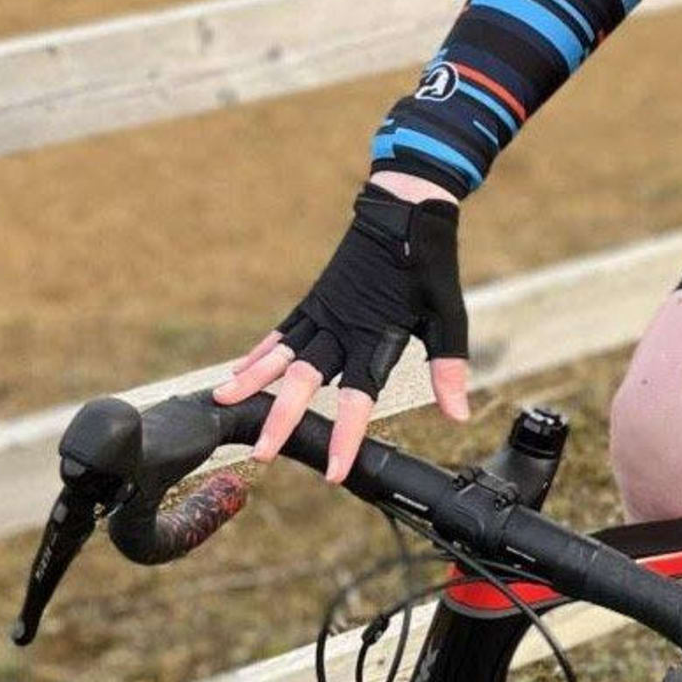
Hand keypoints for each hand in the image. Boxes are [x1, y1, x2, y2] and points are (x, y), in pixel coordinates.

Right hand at [211, 174, 470, 484]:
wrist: (403, 210)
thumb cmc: (428, 266)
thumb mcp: (447, 316)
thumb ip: (448, 367)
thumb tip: (459, 415)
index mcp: (375, 335)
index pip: (358, 397)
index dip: (346, 435)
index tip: (335, 471)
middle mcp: (340, 327)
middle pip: (305, 382)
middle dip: (281, 418)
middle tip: (261, 452)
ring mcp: (322, 312)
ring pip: (280, 354)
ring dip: (251, 381)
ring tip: (222, 402)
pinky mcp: (314, 301)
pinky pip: (281, 334)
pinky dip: (260, 354)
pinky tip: (240, 372)